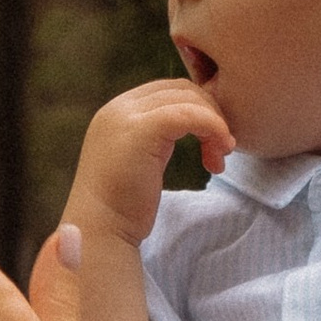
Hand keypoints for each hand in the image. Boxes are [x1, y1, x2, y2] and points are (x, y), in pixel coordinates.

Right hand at [66, 80, 232, 247]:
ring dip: (215, 125)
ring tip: (219, 158)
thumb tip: (193, 125)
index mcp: (117, 110)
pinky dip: (212, 128)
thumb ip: (157, 139)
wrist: (99, 230)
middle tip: (222, 152)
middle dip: (211, 115)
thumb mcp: (140, 160)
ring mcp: (127, 116)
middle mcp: (119, 106)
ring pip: (188, 99)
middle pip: (182, 89)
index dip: (199, 109)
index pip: (169, 91)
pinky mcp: (141, 130)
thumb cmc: (122, 207)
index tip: (213, 143)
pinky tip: (217, 157)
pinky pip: (189, 114)